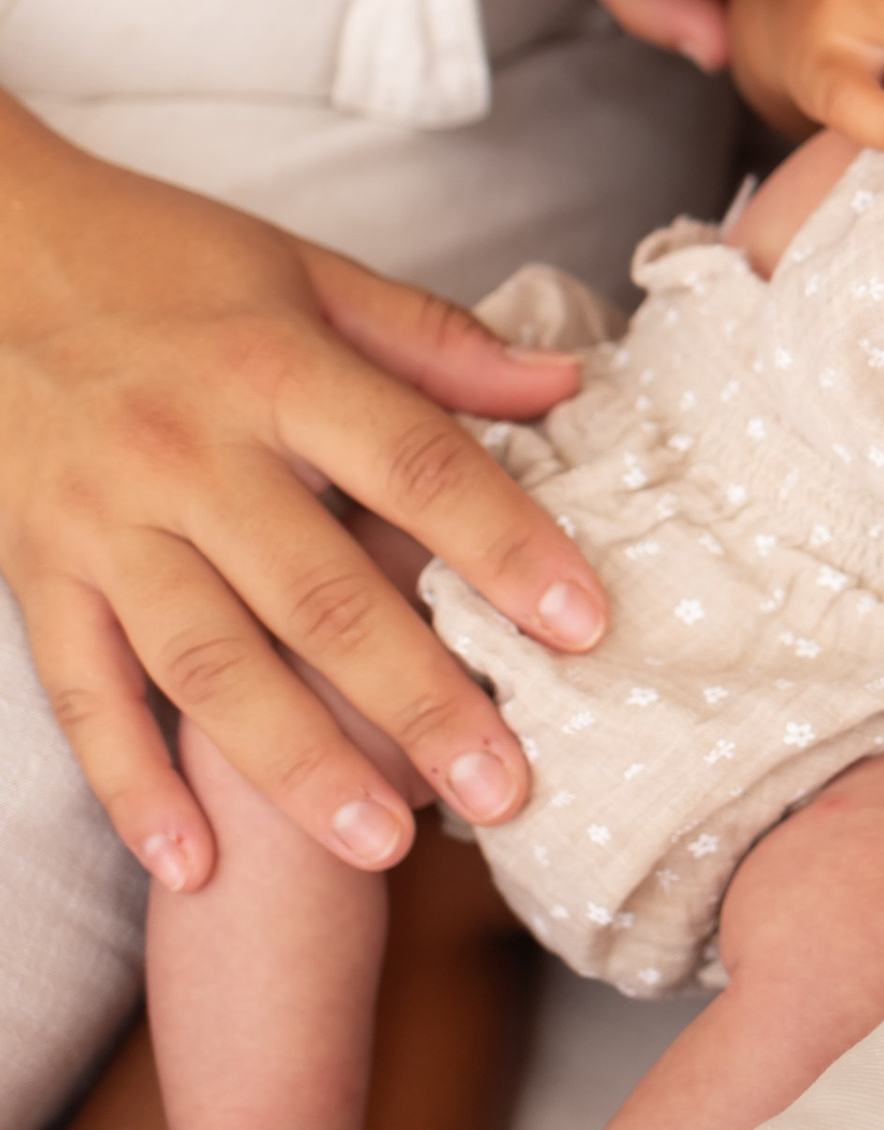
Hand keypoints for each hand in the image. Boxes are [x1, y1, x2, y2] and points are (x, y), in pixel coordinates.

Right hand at [0, 102, 612, 888]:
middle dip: (418, 701)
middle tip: (504, 787)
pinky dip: (133, 786)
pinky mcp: (37, 573)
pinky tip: (193, 866)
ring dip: (298, 765)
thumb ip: (433, 342)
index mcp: (274, 370)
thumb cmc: (166, 263)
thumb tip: (565, 384)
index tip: (583, 623)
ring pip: (208, 665)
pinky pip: (83, 696)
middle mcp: (189, 453)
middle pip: (320, 594)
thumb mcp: (306, 274)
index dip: (504, 545)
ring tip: (383, 845)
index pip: (414, 464)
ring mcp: (105, 523)